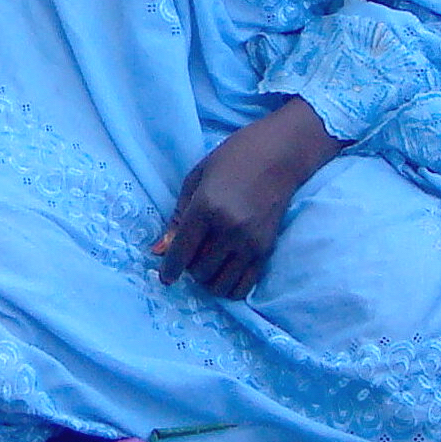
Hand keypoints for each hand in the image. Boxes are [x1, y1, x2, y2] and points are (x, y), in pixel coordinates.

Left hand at [156, 100, 345, 300]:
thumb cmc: (232, 159)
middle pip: (200, 271)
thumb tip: (160, 250)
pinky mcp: (266, 249)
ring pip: (221, 283)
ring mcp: (250, 241)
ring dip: (209, 280)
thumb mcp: (196, 179)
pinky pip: (244, 285)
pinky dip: (230, 287)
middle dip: (190, 269)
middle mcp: (228, 229)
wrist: (279, 154)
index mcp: (206, 207)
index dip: (170, 269)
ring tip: (209, 264)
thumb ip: (179, 217)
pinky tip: (225, 273)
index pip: (182, 252)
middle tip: (192, 256)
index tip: (166, 277)